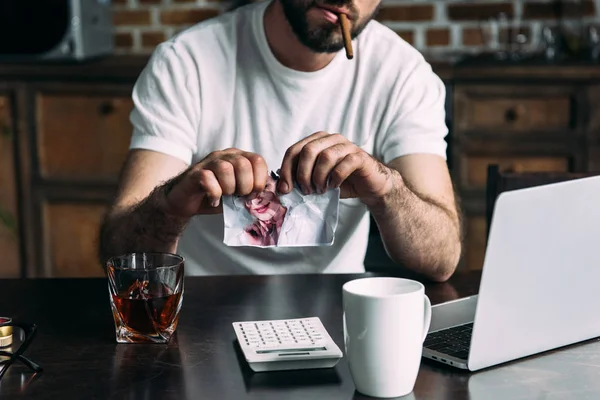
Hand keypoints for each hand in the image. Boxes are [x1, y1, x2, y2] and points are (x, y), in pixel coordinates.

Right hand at [161, 148, 267, 217]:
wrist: (187, 201)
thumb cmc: (216, 196)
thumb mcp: (239, 193)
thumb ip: (254, 190)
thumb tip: (271, 194)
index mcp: (239, 158)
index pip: (258, 160)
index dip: (260, 179)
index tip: (254, 194)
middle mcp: (225, 156)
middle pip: (243, 164)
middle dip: (245, 186)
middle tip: (239, 196)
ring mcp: (209, 162)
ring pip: (225, 169)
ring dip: (229, 188)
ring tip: (225, 196)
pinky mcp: (195, 173)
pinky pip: (208, 179)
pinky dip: (214, 194)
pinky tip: (214, 200)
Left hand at [278, 132, 394, 203]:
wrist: (370, 186)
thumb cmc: (340, 182)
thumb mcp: (316, 179)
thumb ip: (300, 178)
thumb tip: (281, 187)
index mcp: (317, 141)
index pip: (294, 150)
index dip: (286, 170)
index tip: (285, 189)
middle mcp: (331, 139)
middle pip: (308, 151)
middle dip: (303, 174)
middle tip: (306, 190)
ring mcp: (347, 146)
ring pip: (326, 156)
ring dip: (319, 177)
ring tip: (320, 190)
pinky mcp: (360, 157)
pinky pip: (343, 165)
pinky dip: (335, 178)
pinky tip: (334, 187)